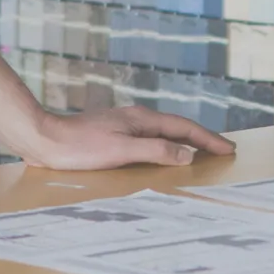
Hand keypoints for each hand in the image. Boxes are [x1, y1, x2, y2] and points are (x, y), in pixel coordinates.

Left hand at [19, 106, 234, 170]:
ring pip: (164, 132)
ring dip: (185, 141)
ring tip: (201, 152)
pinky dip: (166, 145)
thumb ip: (155, 150)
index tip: (228, 148)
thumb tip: (186, 154)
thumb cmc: (80, 147)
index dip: (208, 139)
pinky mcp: (113, 134)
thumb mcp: (121, 150)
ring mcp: (125, 125)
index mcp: (142, 119)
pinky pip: (150, 139)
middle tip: (223, 150)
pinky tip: (162, 155)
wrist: (45, 140)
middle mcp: (136, 118)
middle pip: (178, 127)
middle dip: (202, 138)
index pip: (184, 128)